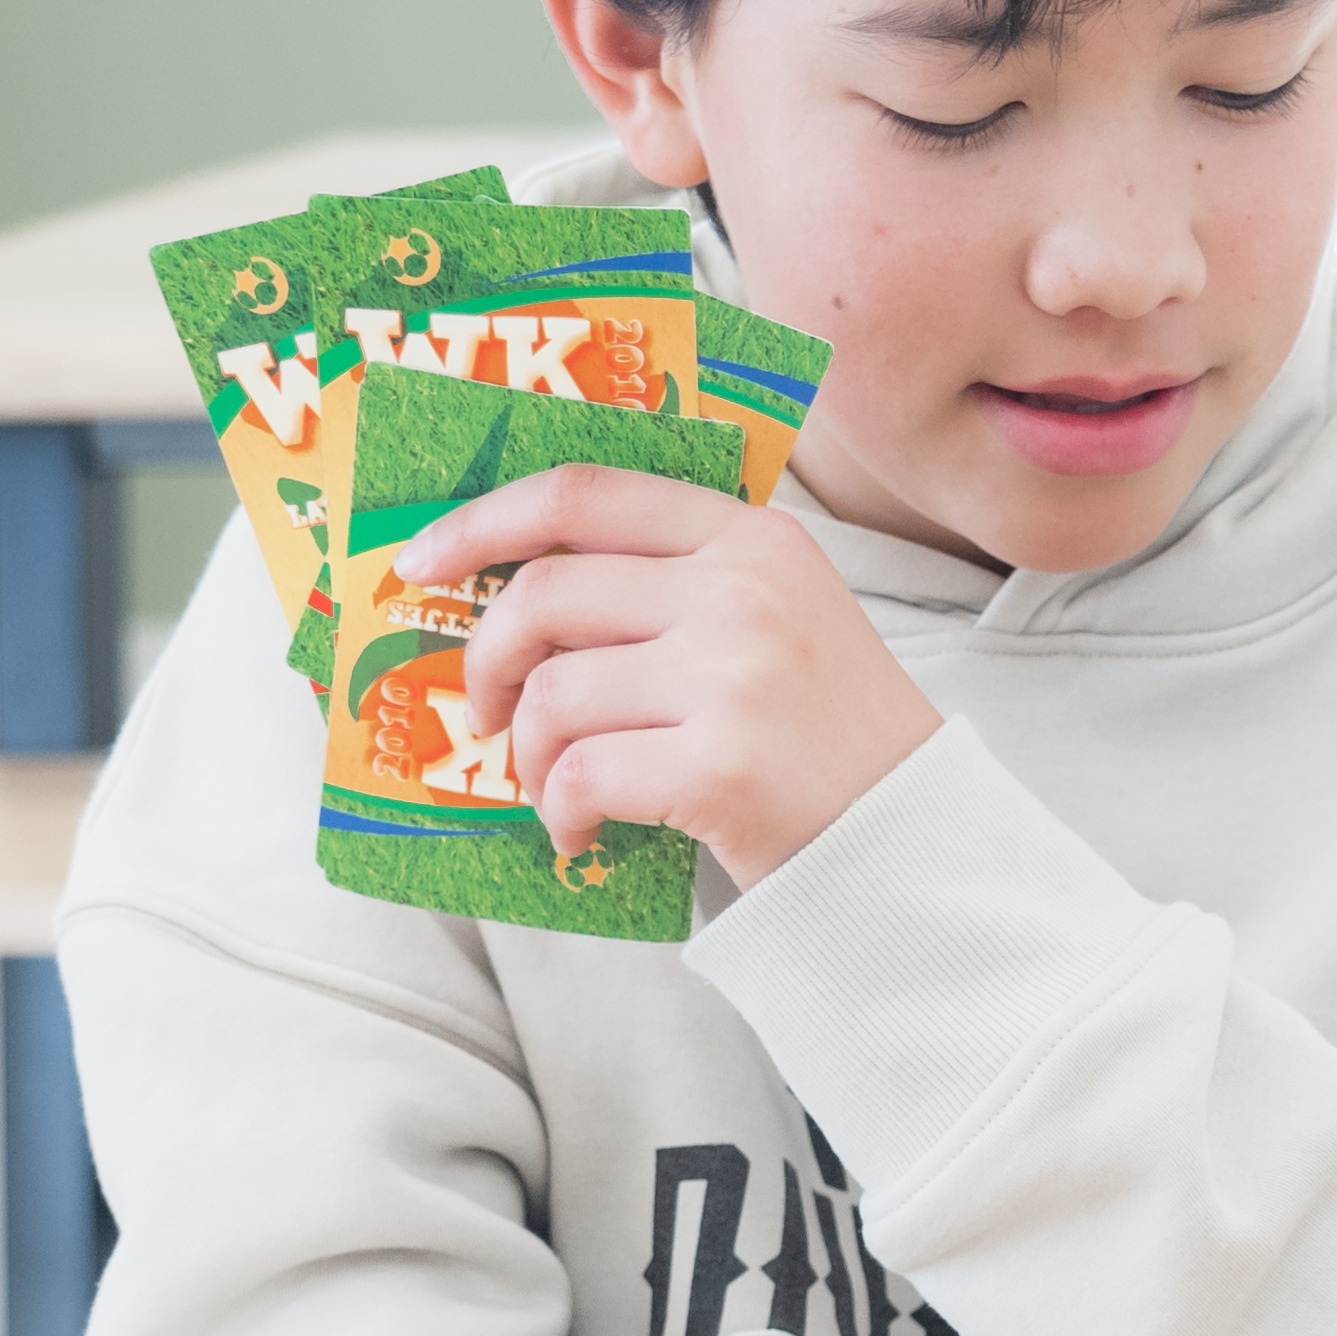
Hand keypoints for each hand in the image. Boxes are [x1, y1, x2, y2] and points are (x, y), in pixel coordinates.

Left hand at [395, 466, 938, 885]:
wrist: (913, 841)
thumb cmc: (827, 739)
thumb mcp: (779, 618)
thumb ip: (676, 583)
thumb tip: (523, 593)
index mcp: (751, 538)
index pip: (584, 494)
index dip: (482, 520)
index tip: (422, 561)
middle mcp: (741, 592)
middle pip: (546, 595)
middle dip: (490, 659)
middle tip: (490, 709)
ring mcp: (733, 677)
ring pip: (554, 695)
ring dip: (529, 754)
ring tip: (554, 787)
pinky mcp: (720, 767)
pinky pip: (581, 776)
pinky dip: (560, 813)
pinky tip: (581, 831)